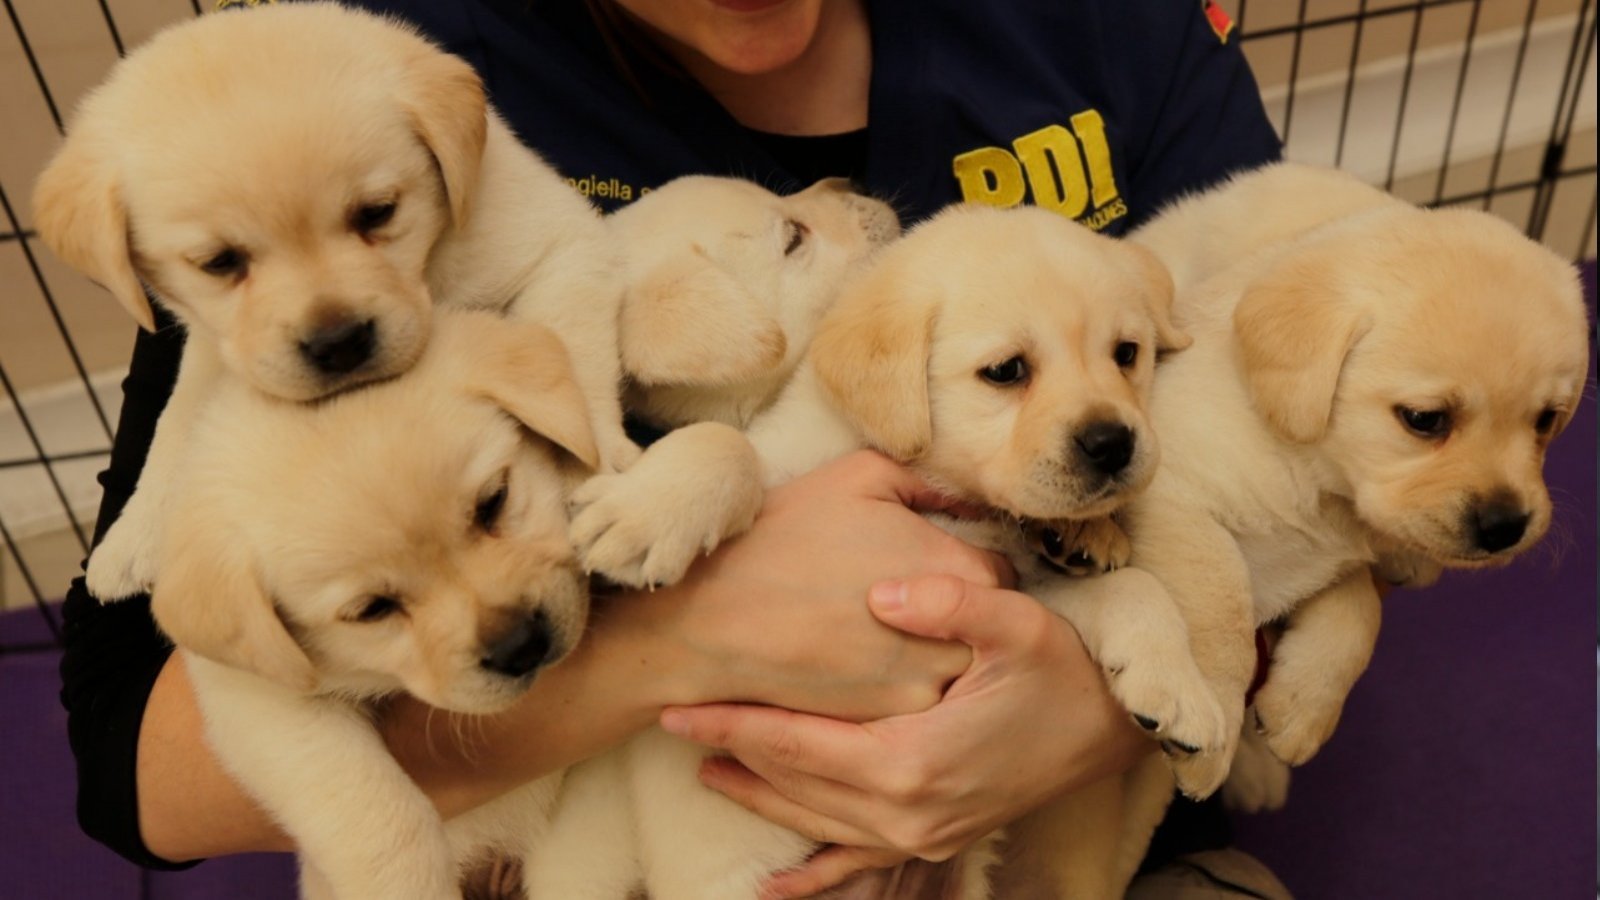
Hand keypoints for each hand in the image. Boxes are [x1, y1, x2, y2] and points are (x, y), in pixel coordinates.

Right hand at [636, 450, 1009, 720]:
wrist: (713, 618)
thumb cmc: (785, 535)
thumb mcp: (862, 476)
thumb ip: (930, 481)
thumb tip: (970, 499)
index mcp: (959, 575)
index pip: (995, 576)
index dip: (958, 564)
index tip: (924, 562)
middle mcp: (955, 640)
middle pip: (978, 630)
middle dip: (951, 615)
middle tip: (905, 598)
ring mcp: (921, 691)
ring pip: (949, 672)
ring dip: (927, 653)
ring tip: (876, 631)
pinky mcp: (886, 727)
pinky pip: (911, 705)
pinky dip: (893, 685)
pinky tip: (855, 660)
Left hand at [660, 574, 1149, 896]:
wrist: (1113, 727)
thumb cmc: (1063, 670)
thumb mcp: (1016, 623)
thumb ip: (949, 603)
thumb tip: (879, 593)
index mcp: (916, 759)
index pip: (801, 743)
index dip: (738, 723)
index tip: (681, 705)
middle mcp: (910, 811)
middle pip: (797, 786)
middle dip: (733, 756)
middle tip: (673, 724)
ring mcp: (923, 834)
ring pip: (817, 824)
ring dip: (760, 801)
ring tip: (706, 772)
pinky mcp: (936, 840)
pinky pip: (859, 868)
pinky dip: (814, 878)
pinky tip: (775, 887)